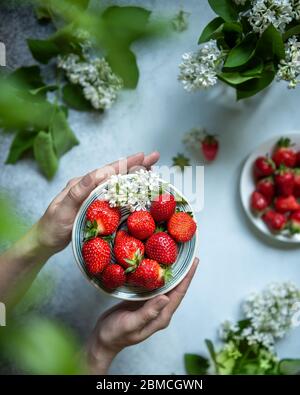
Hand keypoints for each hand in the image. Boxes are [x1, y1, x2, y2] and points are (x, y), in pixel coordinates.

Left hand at [35, 152, 159, 254]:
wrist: (45, 240)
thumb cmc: (53, 226)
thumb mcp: (63, 208)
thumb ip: (79, 191)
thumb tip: (98, 173)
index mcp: (82, 184)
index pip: (107, 171)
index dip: (126, 163)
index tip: (142, 156)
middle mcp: (89, 187)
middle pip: (116, 174)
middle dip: (136, 165)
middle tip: (155, 158)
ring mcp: (93, 196)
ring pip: (117, 183)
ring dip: (134, 176)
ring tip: (152, 170)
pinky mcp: (96, 207)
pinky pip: (115, 196)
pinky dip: (128, 190)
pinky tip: (138, 191)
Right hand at [86, 258, 198, 373]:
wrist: (103, 339)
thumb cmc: (116, 334)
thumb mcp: (131, 324)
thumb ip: (148, 313)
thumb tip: (166, 298)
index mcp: (161, 316)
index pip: (179, 294)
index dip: (187, 278)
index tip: (194, 262)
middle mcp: (160, 310)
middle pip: (176, 289)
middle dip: (183, 272)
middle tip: (188, 254)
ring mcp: (152, 305)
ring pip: (166, 286)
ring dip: (172, 273)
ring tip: (176, 257)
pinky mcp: (143, 301)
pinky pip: (155, 286)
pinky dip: (158, 275)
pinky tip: (157, 265)